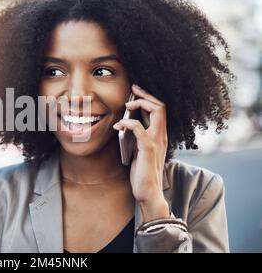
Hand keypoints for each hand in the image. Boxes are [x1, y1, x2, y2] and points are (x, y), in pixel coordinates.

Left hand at [113, 84, 168, 221]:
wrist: (148, 191)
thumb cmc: (142, 172)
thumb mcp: (139, 149)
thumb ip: (137, 136)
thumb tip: (127, 122)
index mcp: (160, 135)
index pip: (160, 110)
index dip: (148, 98)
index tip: (136, 91)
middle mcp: (162, 135)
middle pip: (160, 106)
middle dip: (145, 95)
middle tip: (133, 89)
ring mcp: (157, 141)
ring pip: (156, 111)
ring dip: (139, 104)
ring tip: (126, 105)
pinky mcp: (148, 148)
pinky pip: (138, 127)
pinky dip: (127, 122)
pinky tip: (118, 125)